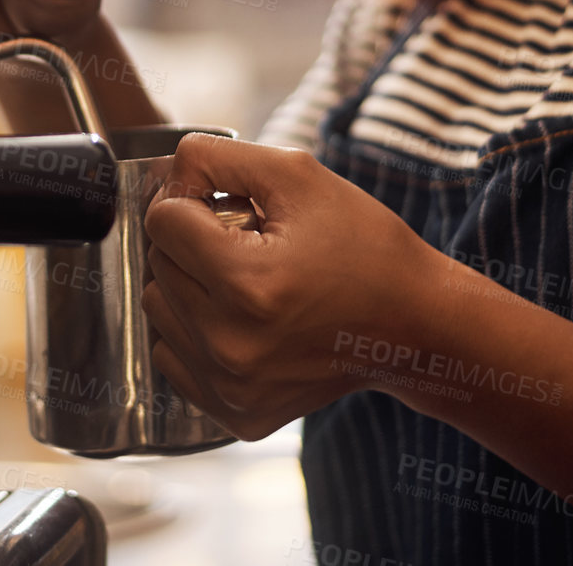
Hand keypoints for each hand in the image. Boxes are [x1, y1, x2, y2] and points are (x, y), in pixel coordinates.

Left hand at [141, 134, 440, 439]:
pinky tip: (243, 319)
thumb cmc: (363, 245)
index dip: (194, 200)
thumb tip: (164, 176)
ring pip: (158, 310)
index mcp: (247, 284)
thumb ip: (216, 157)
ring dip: (189, 286)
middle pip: (157, 265)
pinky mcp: (236, 415)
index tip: (232, 205)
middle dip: (193, 241)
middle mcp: (232, 345)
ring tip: (248, 281)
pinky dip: (194, 331)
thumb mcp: (298, 175)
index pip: (163, 221)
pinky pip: (172, 357)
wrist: (415, 325)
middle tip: (249, 242)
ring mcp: (232, 388)